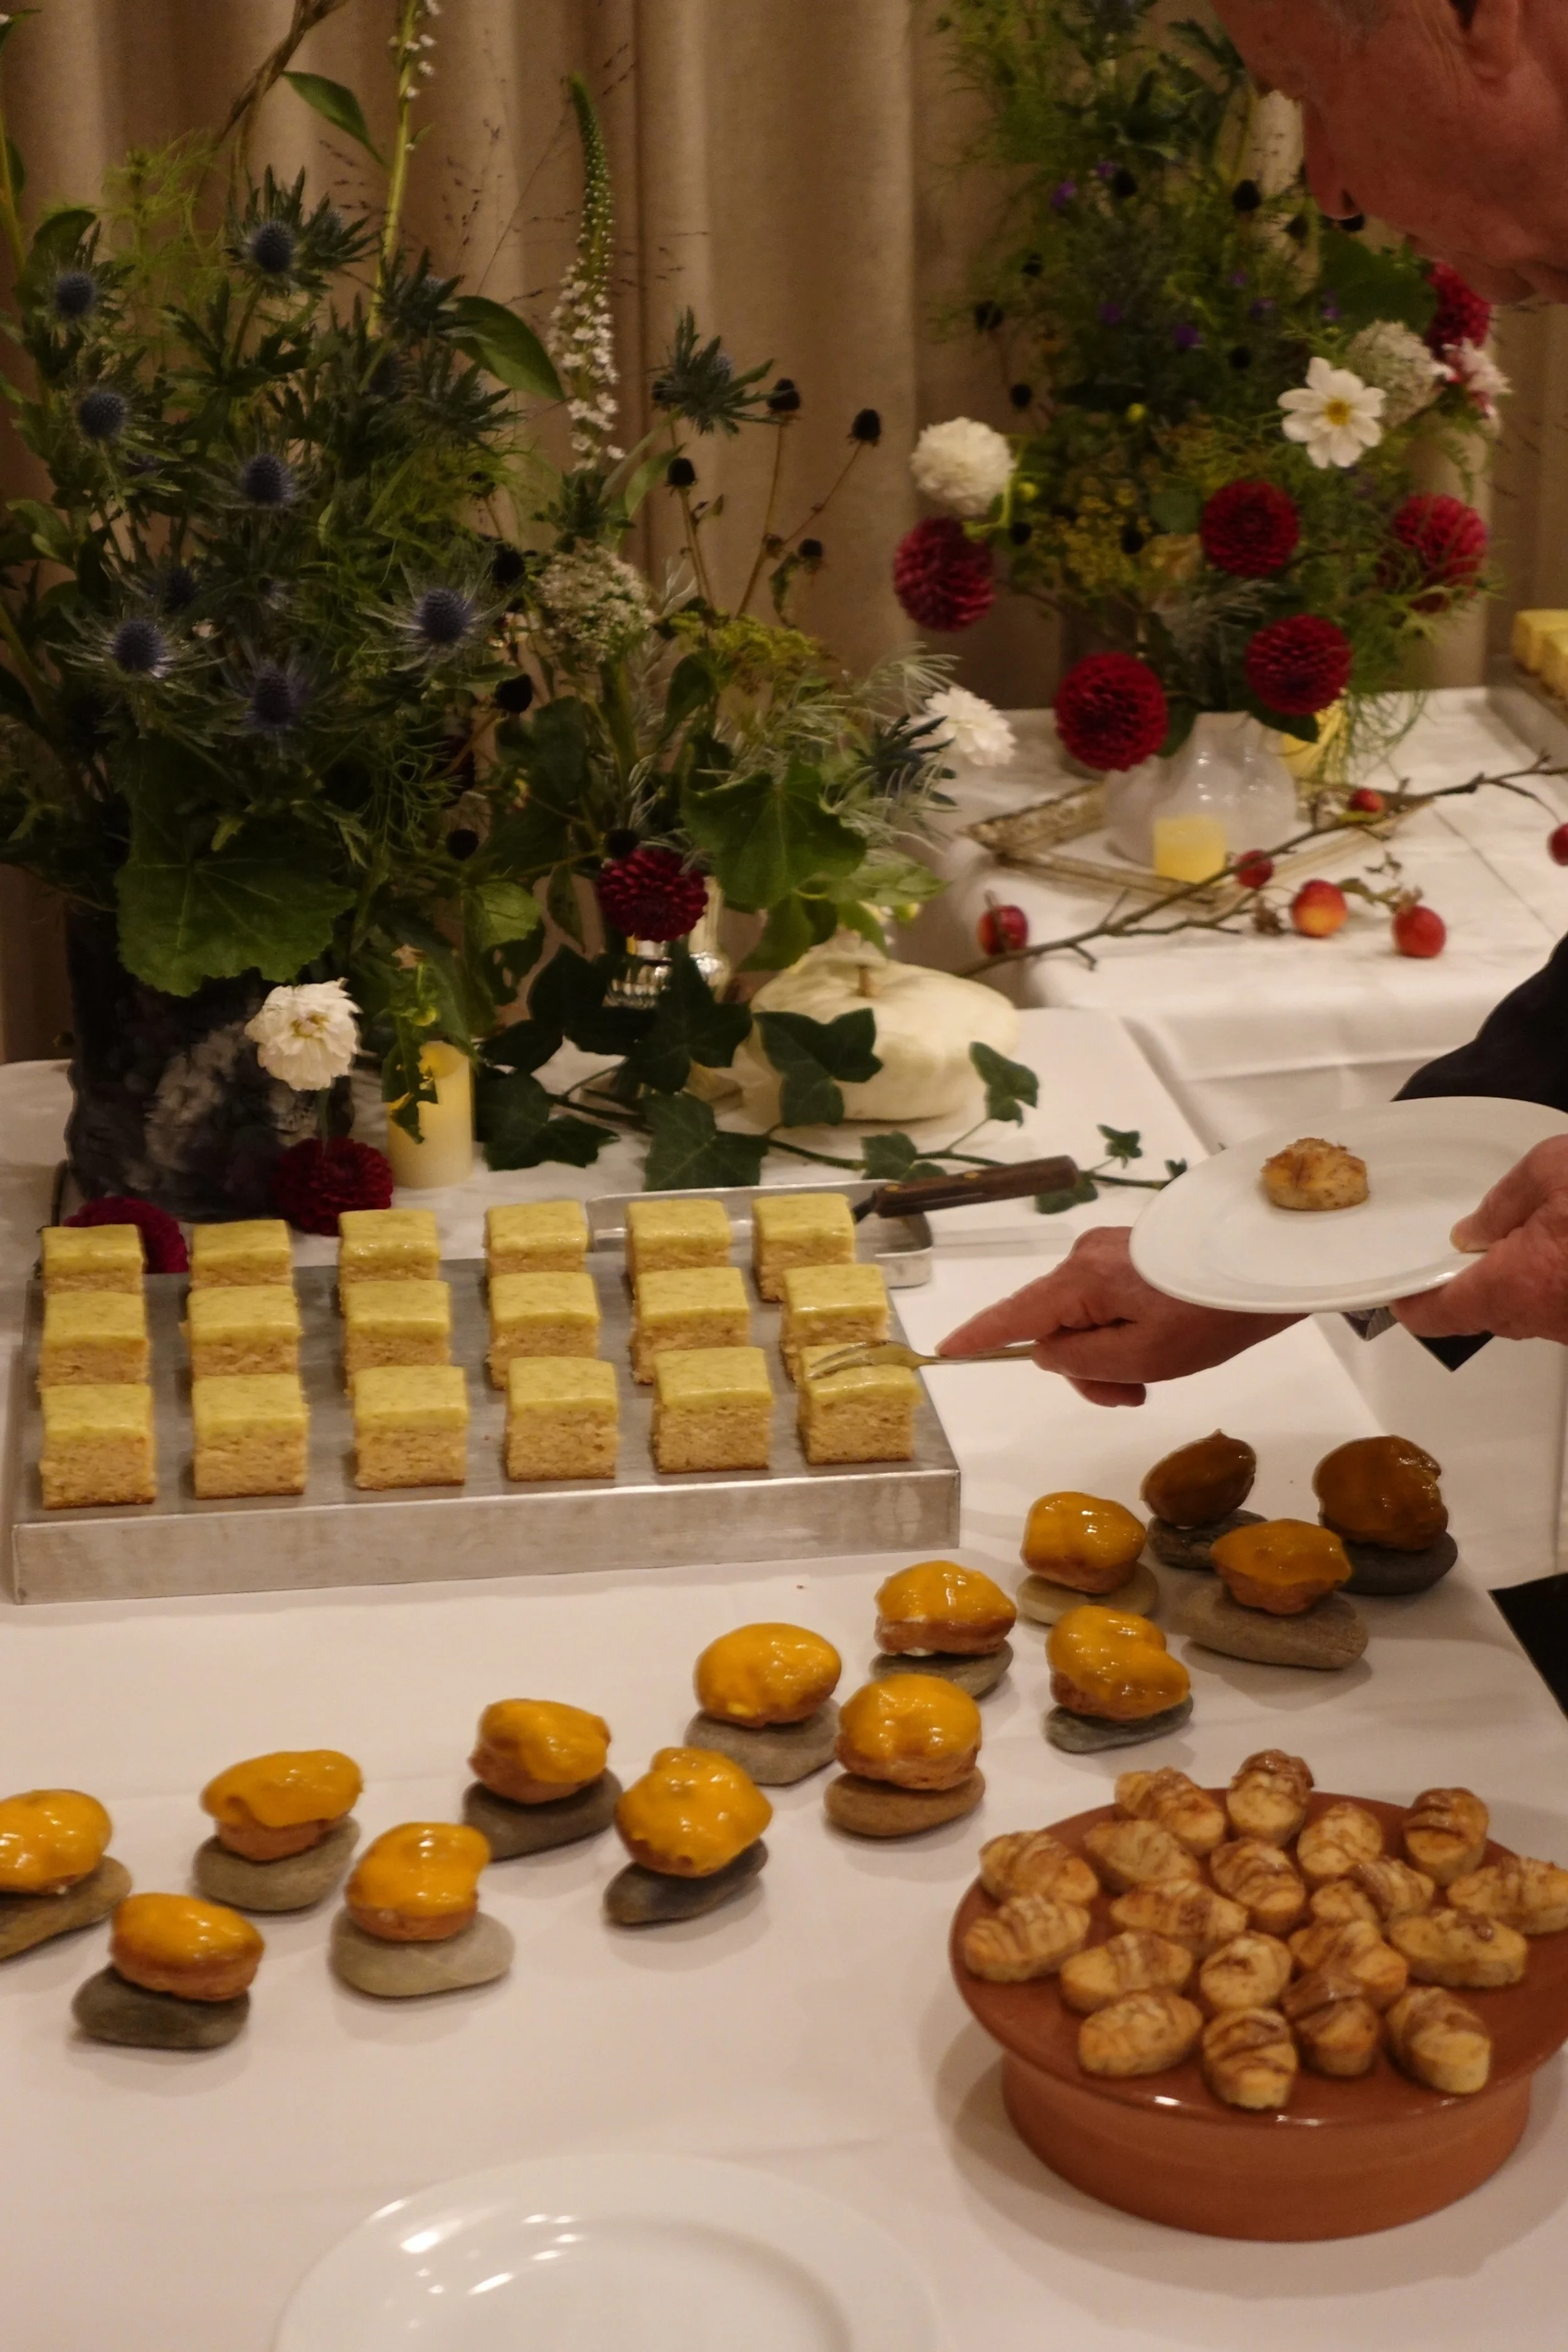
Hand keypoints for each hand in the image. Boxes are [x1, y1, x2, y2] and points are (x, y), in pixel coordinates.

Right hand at [937, 1225, 1297, 1405]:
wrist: (1269, 1271)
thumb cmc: (1207, 1319)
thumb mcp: (1143, 1357)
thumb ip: (1081, 1361)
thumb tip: (1045, 1352)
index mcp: (1081, 1279)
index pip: (1014, 1315)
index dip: (980, 1337)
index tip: (945, 1350)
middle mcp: (1084, 1256)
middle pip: (1051, 1325)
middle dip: (1082, 1369)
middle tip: (1132, 1397)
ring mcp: (1108, 1252)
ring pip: (1081, 1320)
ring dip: (1107, 1357)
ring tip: (1154, 1376)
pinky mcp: (1131, 1256)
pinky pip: (1104, 1305)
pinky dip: (1121, 1335)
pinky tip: (1158, 1349)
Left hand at [1394, 1137, 1567, 1341]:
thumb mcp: (1550, 1172)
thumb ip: (1500, 1203)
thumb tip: (1469, 1232)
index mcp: (1514, 1283)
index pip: (1438, 1314)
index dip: (1411, 1303)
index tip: (1397, 1286)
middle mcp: (1540, 1316)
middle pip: (1478, 1312)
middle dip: (1465, 1281)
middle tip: (1465, 1242)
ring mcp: (1567, 1324)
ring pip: (1518, 1311)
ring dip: (1508, 1281)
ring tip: (1518, 1236)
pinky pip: (1549, 1307)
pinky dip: (1542, 1283)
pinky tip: (1555, 1246)